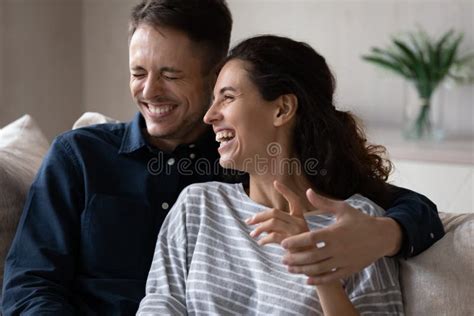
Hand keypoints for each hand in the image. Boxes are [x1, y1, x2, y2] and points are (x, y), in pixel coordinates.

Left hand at [245, 181, 309, 245]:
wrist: (315, 265)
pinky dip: (264, 239)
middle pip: (275, 212)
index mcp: (301, 218)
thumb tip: (261, 224)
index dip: (285, 191)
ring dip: (259, 228)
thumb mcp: (294, 235)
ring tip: (253, 234)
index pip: (294, 200)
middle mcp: (300, 222)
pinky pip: (273, 236)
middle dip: (259, 216)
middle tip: (248, 221)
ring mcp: (296, 232)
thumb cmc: (302, 250)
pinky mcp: (292, 242)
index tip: (276, 182)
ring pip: (272, 223)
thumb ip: (282, 227)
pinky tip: (261, 243)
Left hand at [281, 188, 401, 284]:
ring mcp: (344, 261)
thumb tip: (307, 192)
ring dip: (302, 270)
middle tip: (283, 258)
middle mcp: (338, 248)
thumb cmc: (360, 221)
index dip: (296, 242)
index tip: (284, 243)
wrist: (382, 237)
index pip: (311, 239)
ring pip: (319, 269)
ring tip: (290, 268)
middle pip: (312, 256)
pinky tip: (307, 279)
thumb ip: (323, 203)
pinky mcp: (349, 270)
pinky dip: (318, 280)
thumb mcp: (343, 209)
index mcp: (334, 233)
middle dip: (295, 258)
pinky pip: (331, 277)